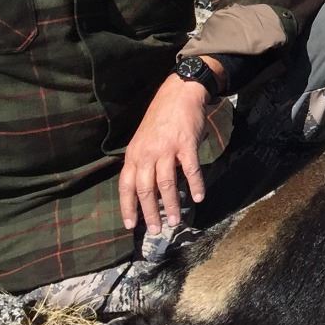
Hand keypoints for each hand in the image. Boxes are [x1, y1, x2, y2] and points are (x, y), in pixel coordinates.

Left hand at [119, 73, 210, 231]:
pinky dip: (195, 185)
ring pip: (166, 183)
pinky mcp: (186, 144)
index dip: (128, 206)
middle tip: (156, 230)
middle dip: (150, 212)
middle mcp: (147, 154)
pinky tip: (198, 197)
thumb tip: (149, 188)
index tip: (131, 224)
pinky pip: (191, 169)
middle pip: (146, 189)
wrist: (178, 94)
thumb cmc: (160, 118)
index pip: (126, 185)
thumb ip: (143, 162)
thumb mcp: (143, 140)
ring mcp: (166, 149)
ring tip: (175, 221)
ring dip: (171, 204)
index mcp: (134, 154)